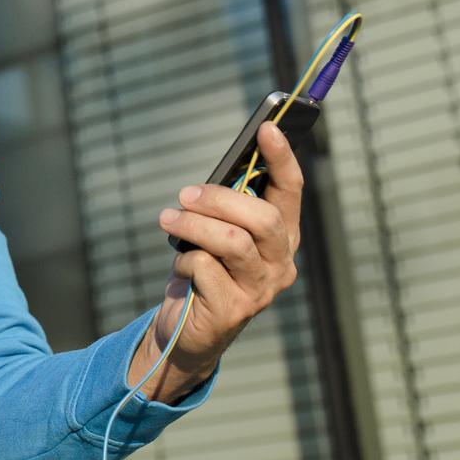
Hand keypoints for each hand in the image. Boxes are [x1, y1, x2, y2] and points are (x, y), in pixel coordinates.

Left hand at [124, 119, 302, 402]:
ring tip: (168, 220)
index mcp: (283, 237)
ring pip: (232, 241)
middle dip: (218, 199)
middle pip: (261, 217)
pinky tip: (181, 269)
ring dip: (193, 225)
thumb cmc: (204, 270)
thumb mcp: (216, 233)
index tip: (266, 128)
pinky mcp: (236, 310)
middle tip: (184, 195)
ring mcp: (262, 289)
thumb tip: (221, 174)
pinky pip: (205, 268)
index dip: (282, 158)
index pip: (291, 191)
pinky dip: (184, 261)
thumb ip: (226, 208)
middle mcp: (281, 263)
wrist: (186, 330)